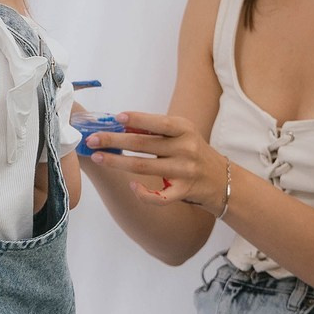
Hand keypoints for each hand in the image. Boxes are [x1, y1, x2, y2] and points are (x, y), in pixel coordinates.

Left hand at [86, 110, 231, 212]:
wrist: (221, 179)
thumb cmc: (192, 151)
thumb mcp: (181, 134)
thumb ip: (155, 129)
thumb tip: (120, 123)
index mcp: (184, 129)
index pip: (158, 122)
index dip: (137, 119)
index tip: (116, 117)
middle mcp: (185, 148)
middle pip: (143, 144)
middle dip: (114, 141)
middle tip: (92, 139)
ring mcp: (184, 171)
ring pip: (143, 167)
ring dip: (117, 162)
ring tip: (99, 157)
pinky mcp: (183, 192)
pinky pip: (158, 196)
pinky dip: (142, 192)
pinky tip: (131, 185)